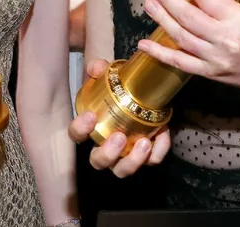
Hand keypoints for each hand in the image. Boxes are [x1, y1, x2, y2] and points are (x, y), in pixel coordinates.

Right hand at [68, 59, 170, 177]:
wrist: (142, 93)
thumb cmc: (118, 90)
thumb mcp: (108, 77)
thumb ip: (100, 69)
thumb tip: (98, 68)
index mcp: (92, 129)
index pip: (76, 135)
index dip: (80, 129)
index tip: (90, 116)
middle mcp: (105, 147)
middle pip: (98, 162)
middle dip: (107, 153)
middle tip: (119, 137)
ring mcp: (125, 155)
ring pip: (122, 170)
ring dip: (132, 160)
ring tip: (144, 143)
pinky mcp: (146, 156)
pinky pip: (151, 161)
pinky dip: (158, 150)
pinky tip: (163, 133)